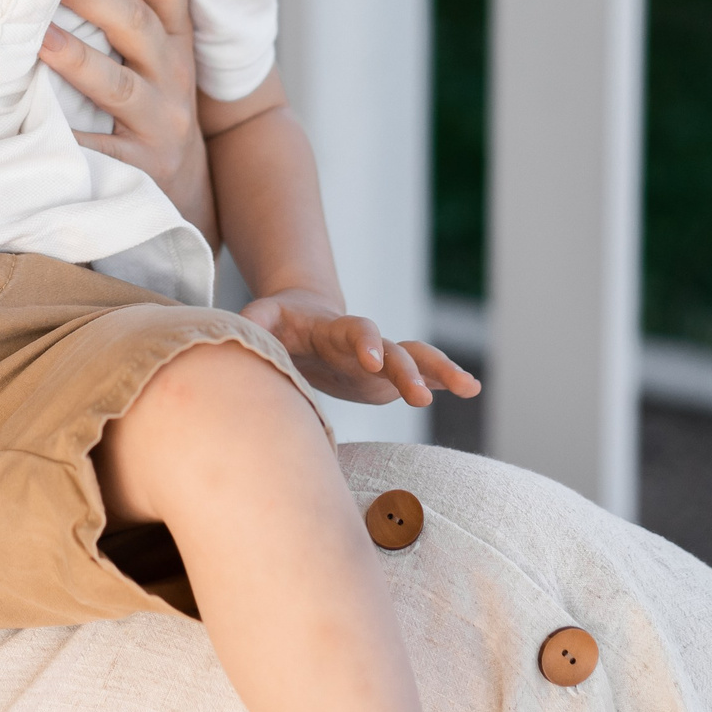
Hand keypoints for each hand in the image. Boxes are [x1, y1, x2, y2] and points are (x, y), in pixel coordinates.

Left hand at [40, 0, 211, 233]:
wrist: (187, 196)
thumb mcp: (155, 59)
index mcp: (175, 40)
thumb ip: (125, 13)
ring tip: (38, 39)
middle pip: (138, 25)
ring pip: (119, 86)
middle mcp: (174, 77)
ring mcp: (161, 124)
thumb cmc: (151, 108)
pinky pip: (101, 151)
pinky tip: (32, 122)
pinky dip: (70, 137)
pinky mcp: (142, 169)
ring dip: (77, 59)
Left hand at [242, 288, 482, 407]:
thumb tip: (241, 332)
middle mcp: (364, 343)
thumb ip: (255, 322)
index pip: (354, 330)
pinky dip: (445, 380)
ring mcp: (380, 359)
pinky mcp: (387, 377)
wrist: (303, 320)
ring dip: (440, 372)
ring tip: (470, 386)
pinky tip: (470, 388)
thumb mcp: (263, 317)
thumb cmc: (279, 323)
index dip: (363, 342)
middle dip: (406, 370)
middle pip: (392, 350)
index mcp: (334, 329)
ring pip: (417, 359)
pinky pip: (423, 375)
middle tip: (419, 395)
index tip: (371, 360)